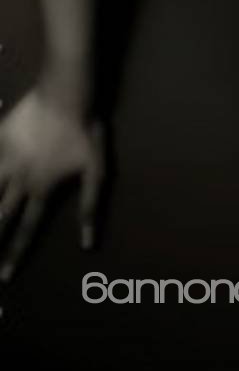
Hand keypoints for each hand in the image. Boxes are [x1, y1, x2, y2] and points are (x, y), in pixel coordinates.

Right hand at [0, 87, 105, 281]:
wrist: (66, 94)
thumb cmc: (85, 129)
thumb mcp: (96, 169)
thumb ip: (90, 205)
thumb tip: (87, 242)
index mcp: (43, 189)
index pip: (28, 228)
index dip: (16, 254)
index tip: (5, 276)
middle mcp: (21, 180)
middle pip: (1, 216)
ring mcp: (6, 160)